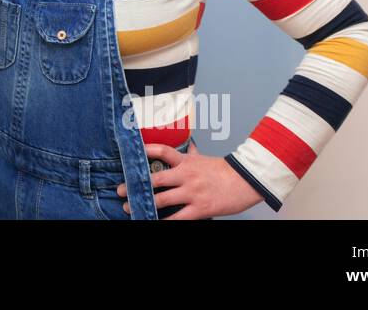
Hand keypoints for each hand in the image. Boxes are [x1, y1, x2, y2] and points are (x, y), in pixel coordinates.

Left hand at [115, 141, 263, 219]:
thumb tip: (189, 146)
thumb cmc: (225, 171)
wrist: (247, 181)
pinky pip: (178, 217)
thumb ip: (193, 155)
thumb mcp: (206, 160)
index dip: (146, 150)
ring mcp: (193, 192)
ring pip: (162, 199)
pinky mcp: (200, 208)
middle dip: (136, 185)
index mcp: (187, 161)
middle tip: (120, 190)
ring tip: (130, 208)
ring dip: (144, 204)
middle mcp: (187, 175)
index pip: (163, 151)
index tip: (131, 153)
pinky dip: (164, 221)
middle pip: (156, 178)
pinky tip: (153, 221)